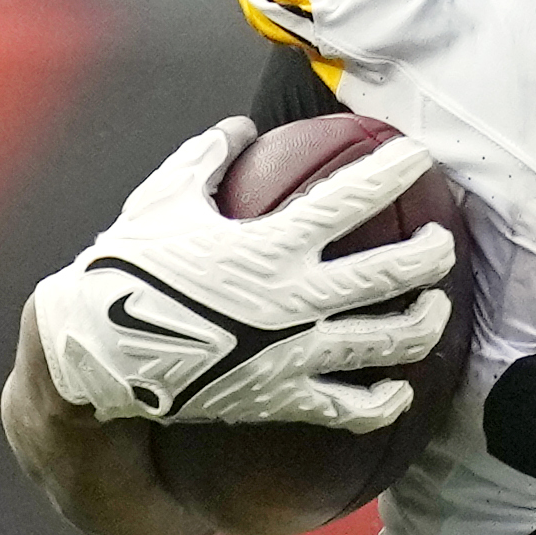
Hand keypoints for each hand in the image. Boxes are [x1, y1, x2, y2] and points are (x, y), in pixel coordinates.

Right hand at [30, 118, 454, 430]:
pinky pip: (352, 408)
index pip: (351, 199)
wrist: (91, 355)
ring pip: (388, 341)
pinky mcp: (283, 396)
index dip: (393, 173)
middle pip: (391, 274)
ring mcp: (293, 351)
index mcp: (269, 244)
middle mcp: (293, 297)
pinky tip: (400, 389)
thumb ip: (207, 157)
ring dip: (425, 322)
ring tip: (436, 306)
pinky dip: (385, 400)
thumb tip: (242, 126)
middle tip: (443, 242)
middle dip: (432, 254)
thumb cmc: (124, 270)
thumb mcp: (161, 200)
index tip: (419, 157)